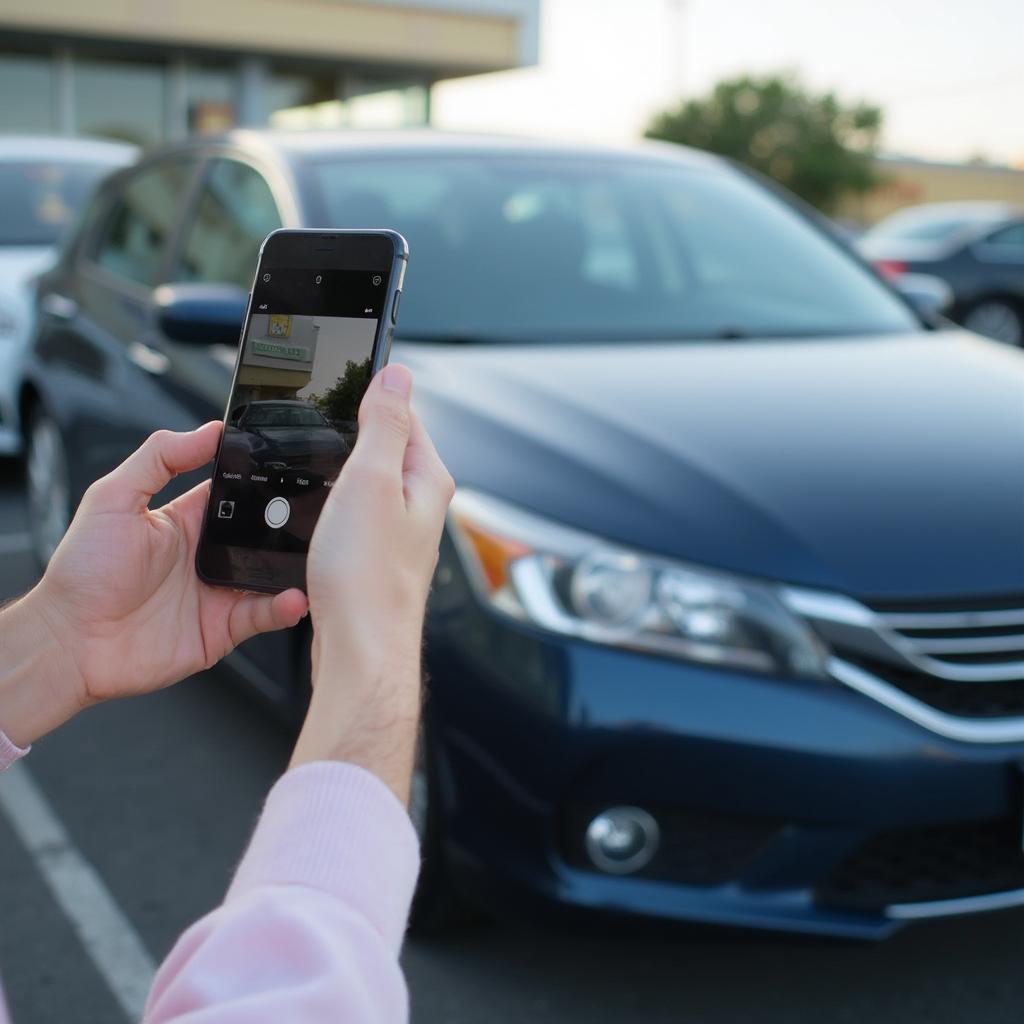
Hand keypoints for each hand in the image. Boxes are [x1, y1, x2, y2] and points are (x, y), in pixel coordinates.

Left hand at [9, 423, 306, 736]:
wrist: (70, 642)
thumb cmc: (82, 572)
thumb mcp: (113, 498)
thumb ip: (159, 459)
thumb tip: (208, 430)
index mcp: (187, 521)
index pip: (236, 494)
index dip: (263, 481)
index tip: (290, 468)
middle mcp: (208, 556)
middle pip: (262, 534)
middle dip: (289, 524)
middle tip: (314, 516)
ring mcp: (218, 593)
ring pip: (271, 574)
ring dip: (294, 566)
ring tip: (314, 557)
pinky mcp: (222, 630)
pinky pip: (262, 616)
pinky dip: (283, 608)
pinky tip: (293, 597)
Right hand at [290, 364, 453, 802]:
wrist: (360, 650)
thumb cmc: (367, 577)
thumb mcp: (372, 482)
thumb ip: (385, 427)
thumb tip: (398, 377)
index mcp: (425, 480)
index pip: (404, 416)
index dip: (370, 395)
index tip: (342, 380)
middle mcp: (418, 506)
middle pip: (386, 449)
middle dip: (352, 432)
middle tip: (316, 421)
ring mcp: (397, 535)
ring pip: (368, 484)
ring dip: (341, 470)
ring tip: (311, 461)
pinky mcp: (374, 560)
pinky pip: (354, 515)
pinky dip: (333, 504)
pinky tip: (313, 510)